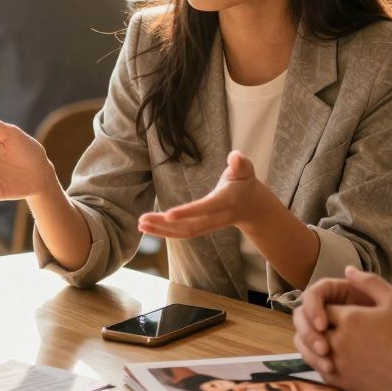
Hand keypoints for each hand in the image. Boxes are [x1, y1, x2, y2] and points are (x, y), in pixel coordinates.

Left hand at [137, 151, 278, 238]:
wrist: (250, 206)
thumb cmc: (244, 182)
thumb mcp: (245, 169)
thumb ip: (240, 163)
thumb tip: (235, 156)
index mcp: (226, 201)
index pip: (206, 208)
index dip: (188, 212)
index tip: (169, 214)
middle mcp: (216, 217)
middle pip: (190, 225)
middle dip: (166, 225)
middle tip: (143, 219)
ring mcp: (208, 225)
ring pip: (183, 232)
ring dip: (161, 230)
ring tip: (141, 224)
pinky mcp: (201, 228)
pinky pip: (182, 233)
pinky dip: (164, 232)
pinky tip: (148, 227)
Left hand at [293, 267, 391, 390]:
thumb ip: (368, 282)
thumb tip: (348, 270)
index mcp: (349, 318)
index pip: (321, 308)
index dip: (325, 307)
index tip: (336, 310)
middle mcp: (338, 341)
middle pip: (310, 329)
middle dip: (314, 324)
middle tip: (322, 324)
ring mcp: (339, 363)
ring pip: (309, 351)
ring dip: (310, 343)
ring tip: (321, 338)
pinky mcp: (342, 382)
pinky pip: (319, 369)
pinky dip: (319, 361)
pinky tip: (329, 357)